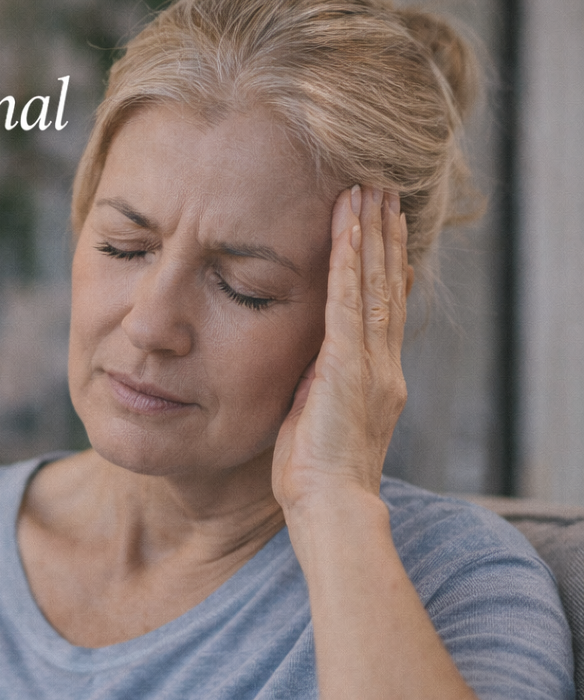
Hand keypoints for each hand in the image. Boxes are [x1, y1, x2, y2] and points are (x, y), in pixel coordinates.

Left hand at [272, 185, 410, 514]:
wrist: (330, 509)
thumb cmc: (317, 478)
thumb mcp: (321, 422)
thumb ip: (321, 388)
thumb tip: (313, 368)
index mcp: (377, 378)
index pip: (383, 309)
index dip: (384, 266)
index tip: (383, 230)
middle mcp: (383, 364)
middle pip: (386, 286)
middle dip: (383, 237)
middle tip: (383, 191)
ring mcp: (370, 363)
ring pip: (373, 284)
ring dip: (369, 235)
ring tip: (368, 191)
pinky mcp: (347, 366)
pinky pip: (348, 302)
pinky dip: (348, 263)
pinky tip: (345, 228)